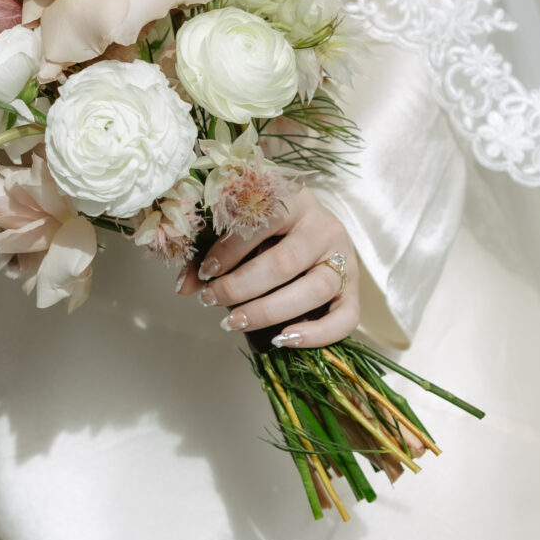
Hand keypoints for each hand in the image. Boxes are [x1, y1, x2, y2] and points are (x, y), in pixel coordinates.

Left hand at [184, 188, 359, 348]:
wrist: (315, 228)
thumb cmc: (271, 229)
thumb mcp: (244, 231)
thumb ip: (213, 254)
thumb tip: (184, 288)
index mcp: (295, 200)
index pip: (261, 222)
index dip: (229, 250)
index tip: (205, 271)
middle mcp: (324, 227)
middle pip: (283, 263)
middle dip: (240, 287)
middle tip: (211, 300)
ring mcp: (344, 259)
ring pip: (314, 289)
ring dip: (269, 310)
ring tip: (234, 321)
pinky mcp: (355, 290)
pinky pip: (346, 318)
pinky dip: (315, 335)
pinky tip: (281, 339)